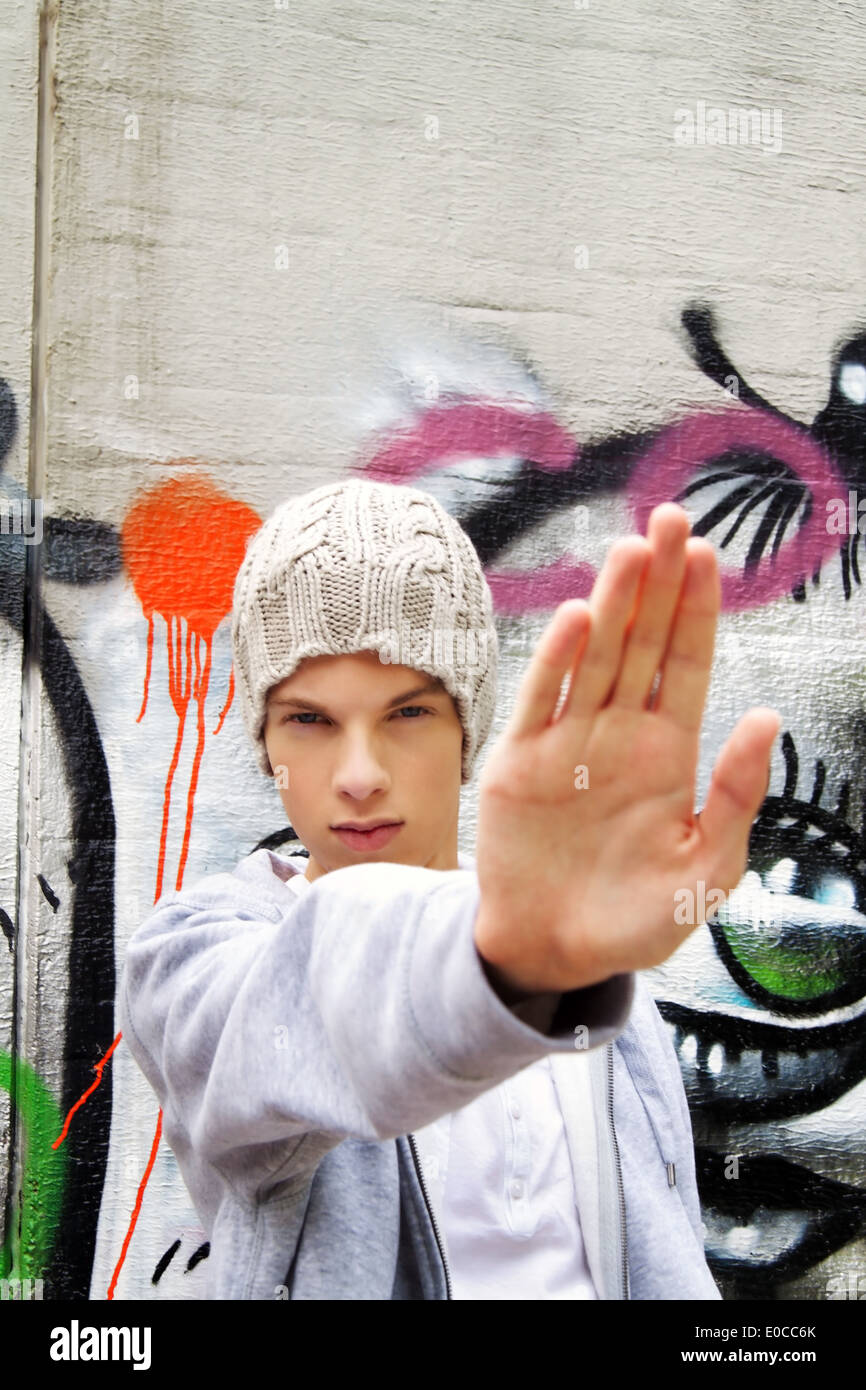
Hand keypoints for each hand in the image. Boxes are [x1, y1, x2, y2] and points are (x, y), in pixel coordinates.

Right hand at [473, 502, 779, 994]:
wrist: (553, 952)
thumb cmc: (635, 918)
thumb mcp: (705, 869)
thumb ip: (735, 795)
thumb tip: (765, 715)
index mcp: (668, 753)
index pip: (686, 665)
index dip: (698, 612)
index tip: (710, 555)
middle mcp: (619, 734)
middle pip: (643, 643)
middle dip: (659, 583)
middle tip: (673, 518)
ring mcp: (568, 742)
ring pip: (596, 657)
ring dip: (614, 603)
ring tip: (635, 549)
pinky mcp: (521, 760)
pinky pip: (543, 700)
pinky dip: (559, 659)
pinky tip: (581, 618)